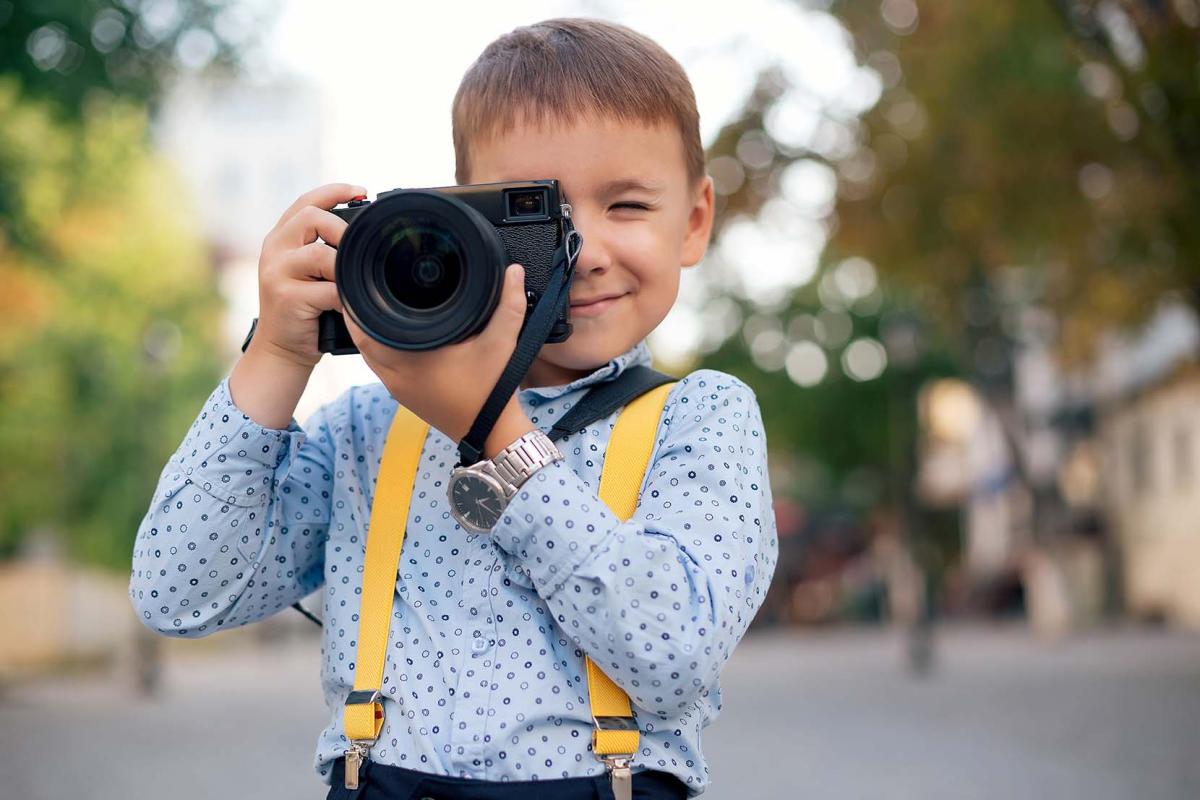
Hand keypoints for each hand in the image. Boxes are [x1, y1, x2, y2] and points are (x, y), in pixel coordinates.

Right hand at [247, 183, 365, 368]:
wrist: (281, 350)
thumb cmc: (304, 310)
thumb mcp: (310, 273)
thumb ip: (325, 250)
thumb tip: (363, 233)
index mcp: (281, 238)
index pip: (306, 201)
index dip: (334, 191)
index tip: (362, 191)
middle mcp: (274, 249)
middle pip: (311, 217)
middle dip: (341, 229)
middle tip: (357, 248)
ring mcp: (276, 272)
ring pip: (320, 254)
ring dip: (343, 268)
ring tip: (349, 282)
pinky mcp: (285, 296)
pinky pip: (327, 289)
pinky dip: (344, 297)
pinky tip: (346, 304)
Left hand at [344, 262, 534, 449]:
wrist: (490, 432)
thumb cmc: (491, 391)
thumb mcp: (502, 343)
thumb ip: (510, 304)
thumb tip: (514, 270)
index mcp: (411, 359)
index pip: (366, 328)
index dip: (359, 304)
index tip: (366, 282)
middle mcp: (396, 375)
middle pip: (360, 340)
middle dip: (360, 314)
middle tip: (370, 288)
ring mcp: (397, 388)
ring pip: (368, 355)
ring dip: (368, 333)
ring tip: (378, 306)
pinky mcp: (403, 395)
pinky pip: (380, 366)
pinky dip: (380, 349)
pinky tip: (394, 335)